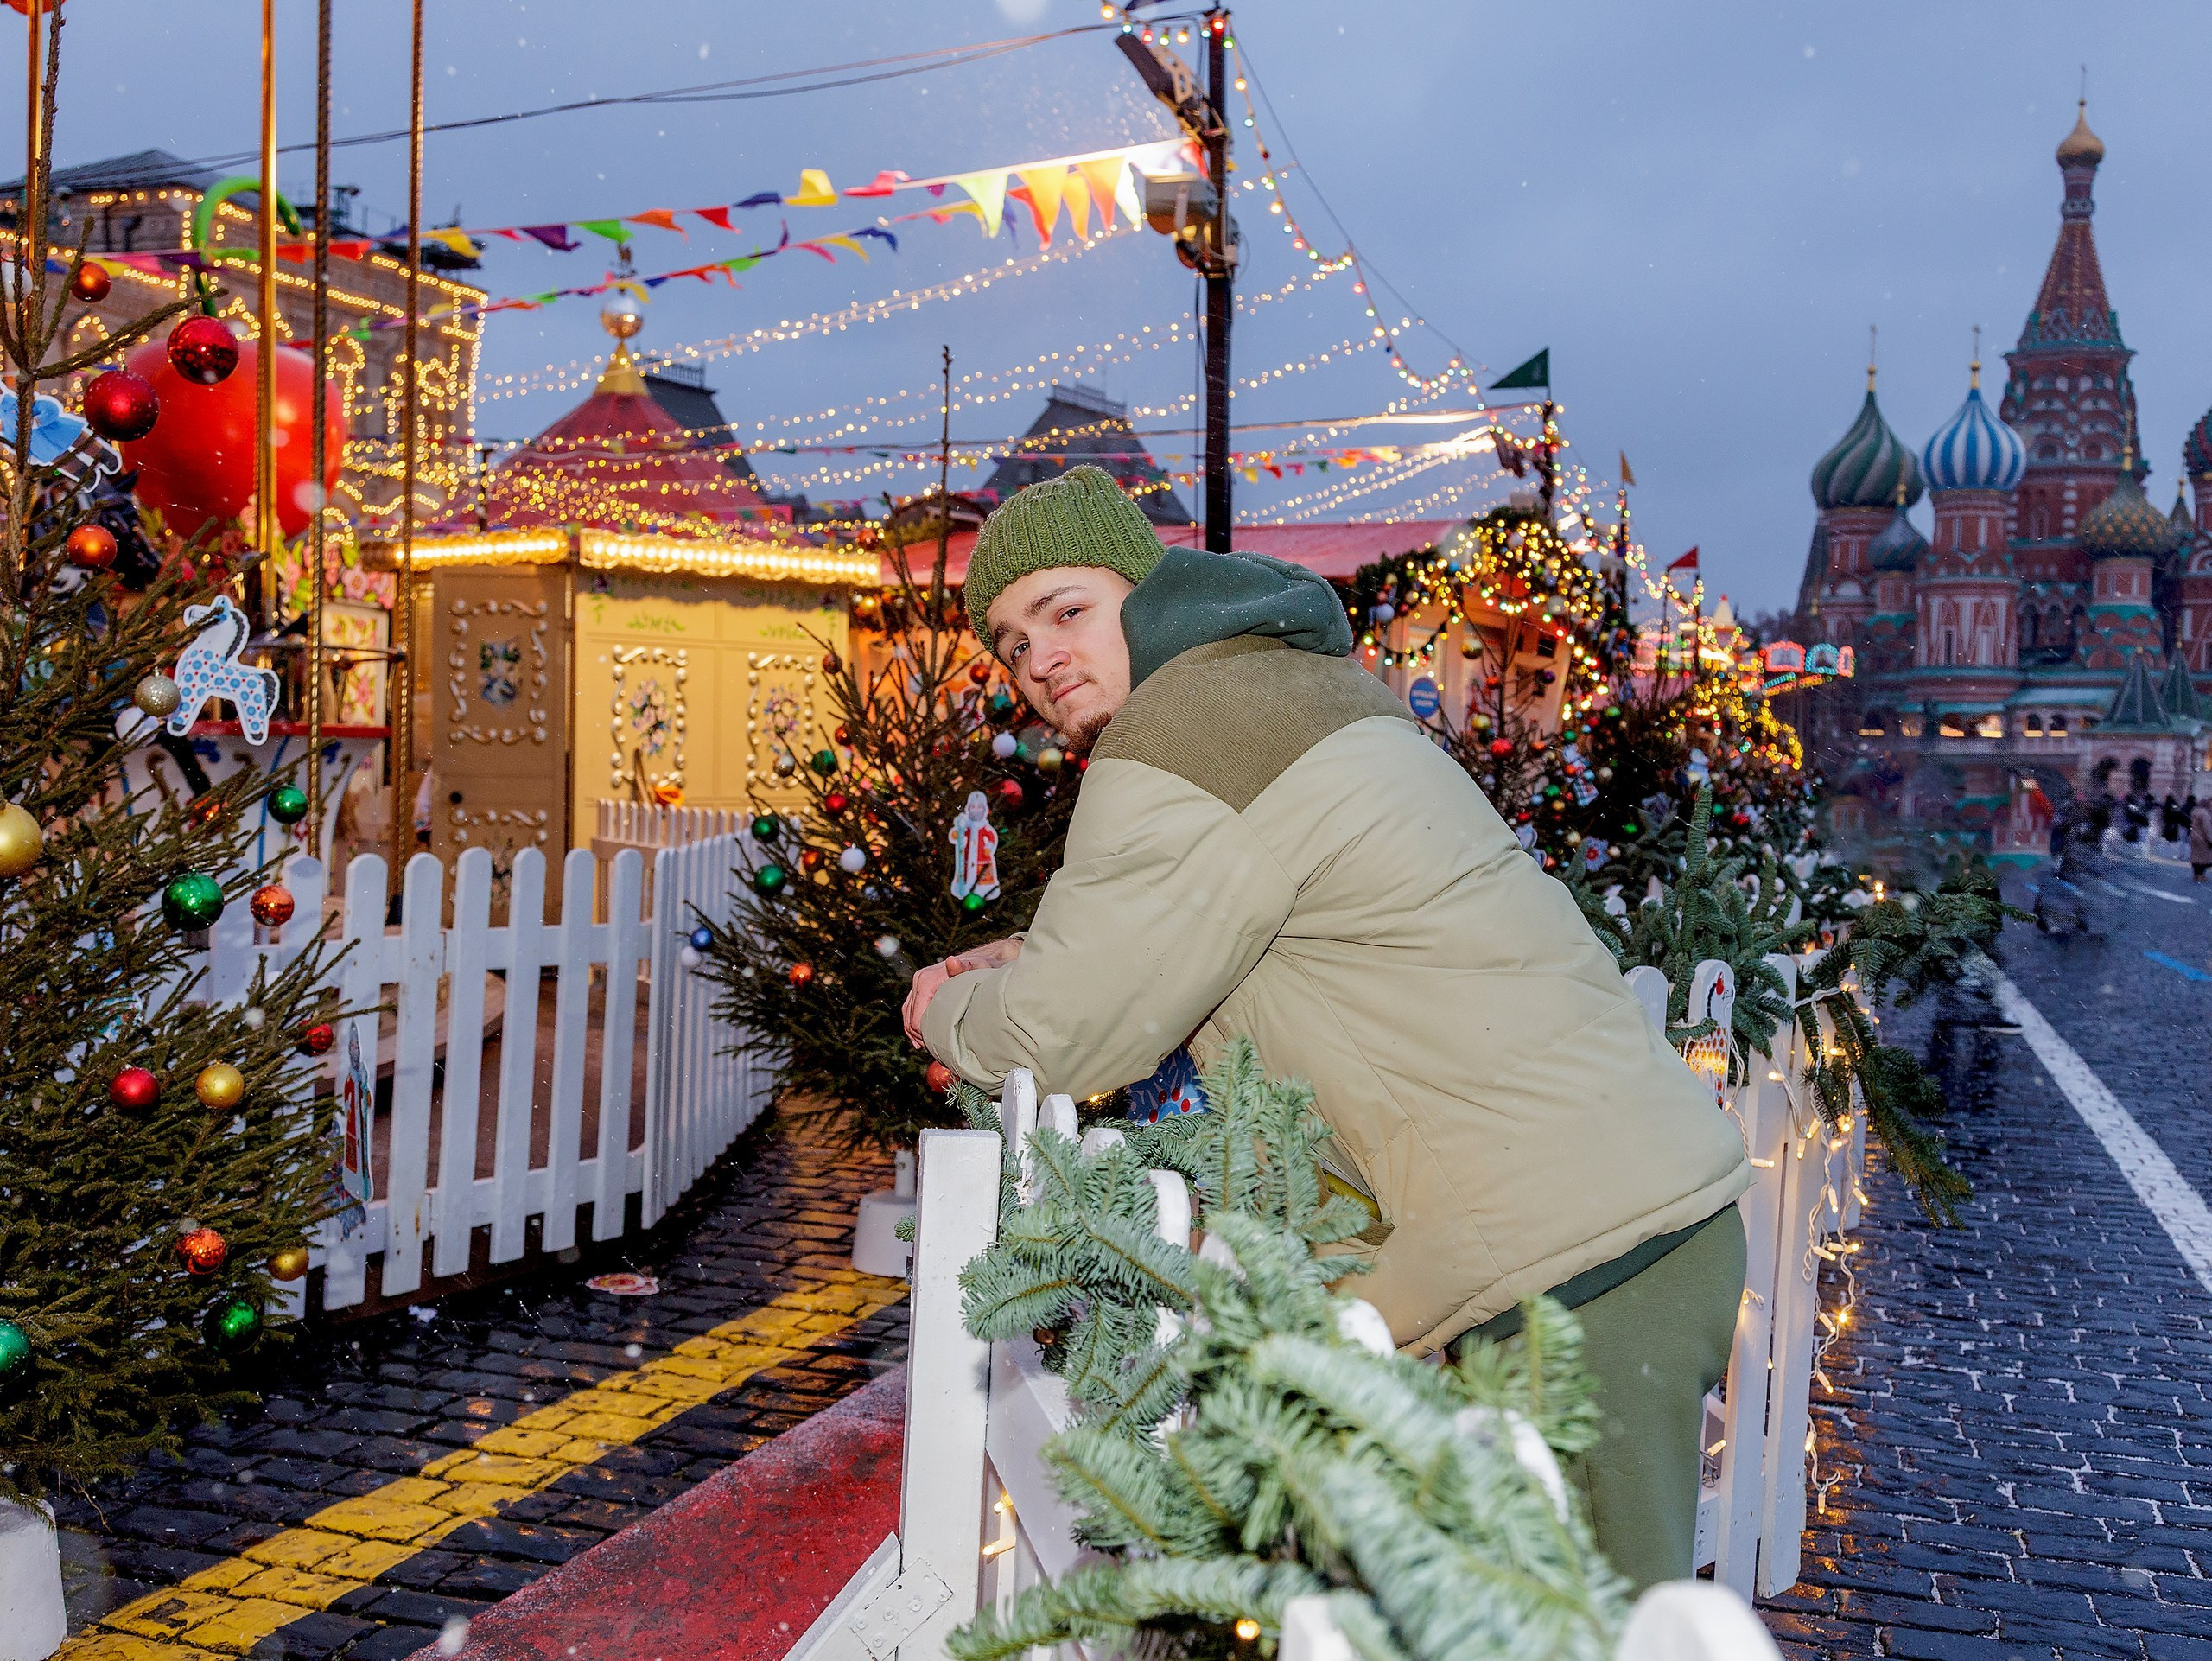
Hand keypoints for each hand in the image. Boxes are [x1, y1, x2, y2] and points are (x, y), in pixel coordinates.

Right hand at [904, 936, 1022, 1046]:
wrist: (979, 960)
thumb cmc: (980, 968)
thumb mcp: (976, 969)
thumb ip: (963, 968)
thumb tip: (951, 962)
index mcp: (927, 979)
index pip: (916, 1017)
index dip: (925, 1035)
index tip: (938, 1047)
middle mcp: (919, 980)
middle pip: (910, 1018)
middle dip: (920, 1036)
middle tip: (935, 1051)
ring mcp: (918, 984)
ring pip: (908, 1015)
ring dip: (916, 1033)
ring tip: (929, 1048)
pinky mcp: (920, 989)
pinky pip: (911, 1010)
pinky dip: (915, 1025)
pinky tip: (923, 1038)